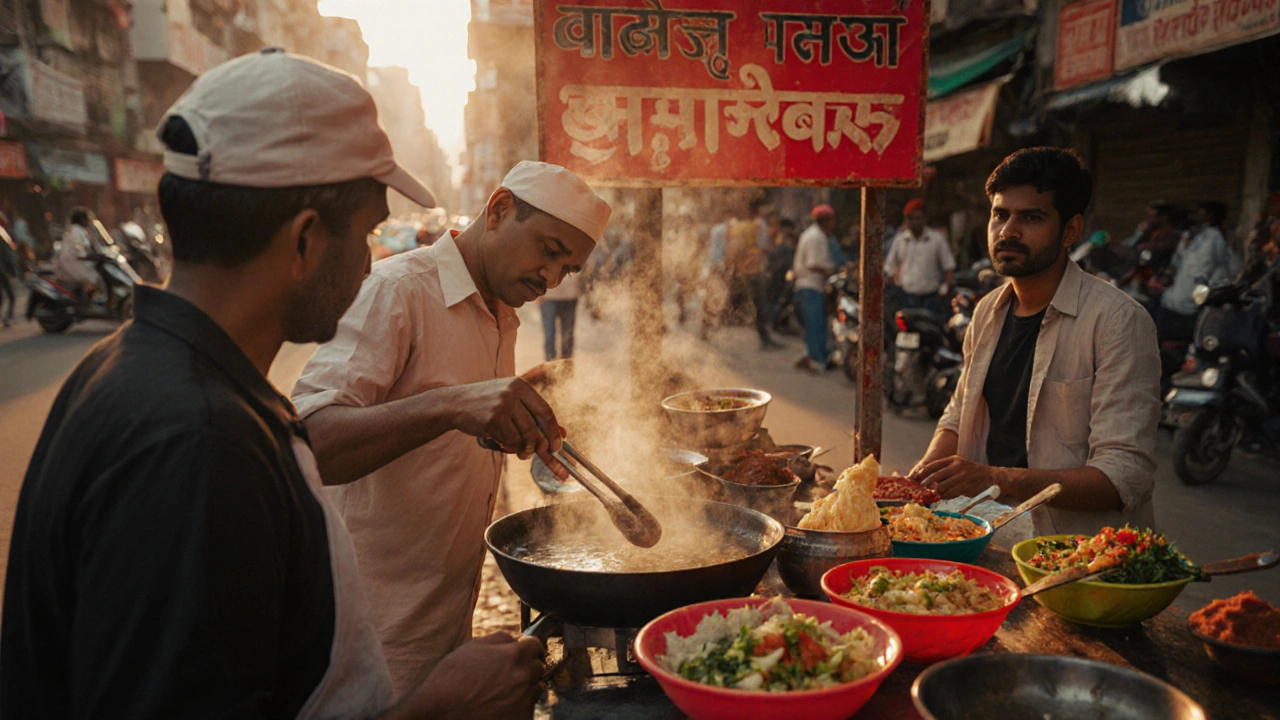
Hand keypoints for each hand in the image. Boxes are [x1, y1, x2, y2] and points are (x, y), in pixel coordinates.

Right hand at [399, 633, 544, 719]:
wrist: (441, 710)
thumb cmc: (452, 677)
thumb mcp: (473, 647)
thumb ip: (500, 638)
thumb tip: (516, 638)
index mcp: (514, 655)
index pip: (537, 645)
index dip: (531, 647)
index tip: (527, 651)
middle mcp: (523, 677)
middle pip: (539, 667)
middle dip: (528, 666)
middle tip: (510, 673)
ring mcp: (523, 699)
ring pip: (536, 688)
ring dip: (526, 686)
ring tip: (503, 691)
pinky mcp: (521, 718)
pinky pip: (529, 708)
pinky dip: (519, 705)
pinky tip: (500, 704)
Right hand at [451, 378, 565, 475]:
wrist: (454, 403)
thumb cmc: (487, 405)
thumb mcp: (512, 403)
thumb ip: (535, 416)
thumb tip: (564, 434)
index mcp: (521, 386)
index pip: (546, 411)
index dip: (554, 432)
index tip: (557, 447)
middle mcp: (512, 393)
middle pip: (536, 427)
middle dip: (540, 446)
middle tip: (539, 454)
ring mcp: (501, 406)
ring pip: (524, 436)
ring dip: (524, 450)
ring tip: (521, 453)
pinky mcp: (490, 419)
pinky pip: (509, 441)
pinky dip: (510, 448)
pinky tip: (503, 445)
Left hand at [913, 455, 1003, 499]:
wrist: (990, 477)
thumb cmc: (970, 472)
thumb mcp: (958, 464)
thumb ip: (945, 469)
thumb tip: (926, 477)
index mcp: (953, 460)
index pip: (932, 465)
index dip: (922, 473)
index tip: (915, 478)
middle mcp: (957, 467)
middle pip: (935, 477)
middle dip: (926, 484)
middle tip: (922, 488)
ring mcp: (961, 477)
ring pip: (941, 487)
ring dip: (936, 492)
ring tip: (935, 493)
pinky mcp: (965, 487)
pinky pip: (949, 494)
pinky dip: (945, 496)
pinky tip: (944, 496)